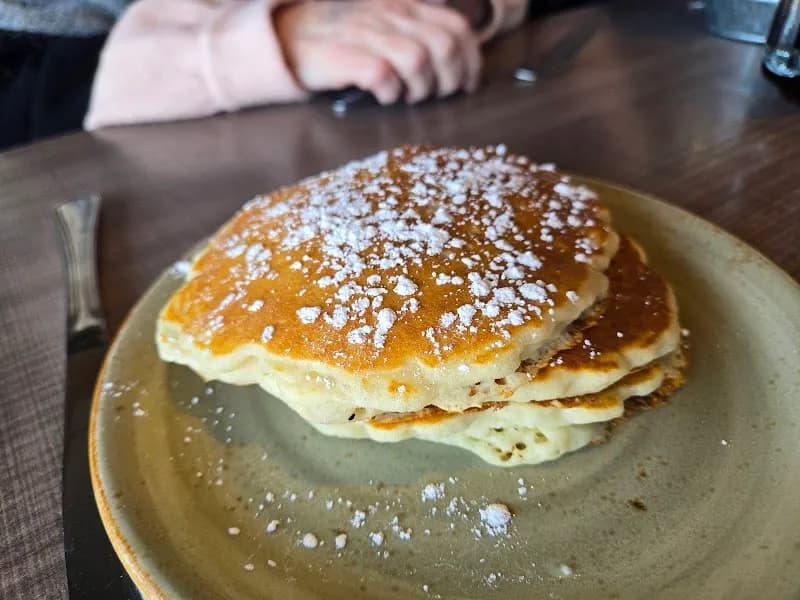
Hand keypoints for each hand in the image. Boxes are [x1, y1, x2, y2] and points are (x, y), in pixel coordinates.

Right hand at [274, 0, 481, 103]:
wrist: (286, 38)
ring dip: (421, 88)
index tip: (467, 84)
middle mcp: (389, 15)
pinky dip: (391, 92)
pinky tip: (385, 96)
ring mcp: (367, 33)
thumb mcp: (382, 20)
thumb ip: (416, 25)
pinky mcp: (344, 55)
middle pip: (444, 46)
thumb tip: (455, 44)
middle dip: (450, 79)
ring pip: (419, 61)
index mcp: (404, 5)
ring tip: (407, 97)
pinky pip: (384, 75)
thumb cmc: (340, 36)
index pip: (457, 28)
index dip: (471, 60)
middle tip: (435, 95)